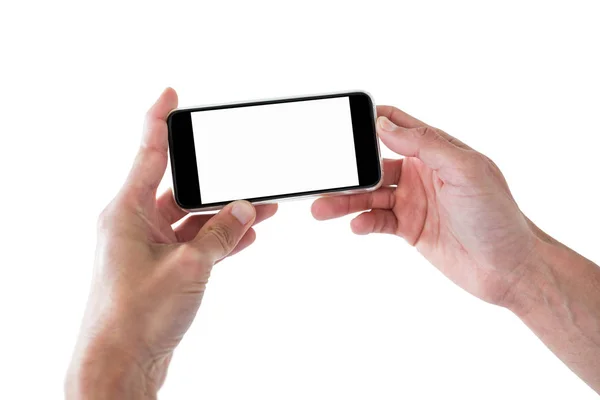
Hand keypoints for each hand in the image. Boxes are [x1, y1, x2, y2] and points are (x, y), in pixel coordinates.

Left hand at [66, 88, 277, 398]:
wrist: (122, 364)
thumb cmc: (137, 315)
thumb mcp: (189, 267)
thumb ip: (221, 233)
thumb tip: (247, 209)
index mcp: (126, 211)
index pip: (147, 152)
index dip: (159, 119)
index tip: (170, 95)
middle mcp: (133, 224)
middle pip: (179, 188)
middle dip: (217, 181)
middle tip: (246, 171)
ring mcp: (147, 247)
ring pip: (192, 219)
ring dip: (224, 214)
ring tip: (263, 206)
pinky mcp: (162, 268)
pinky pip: (195, 243)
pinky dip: (219, 239)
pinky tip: (247, 235)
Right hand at [312, 106, 538, 306]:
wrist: (508, 268)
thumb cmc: (497, 215)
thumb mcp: (465, 170)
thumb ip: (425, 145)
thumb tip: (384, 125)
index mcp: (436, 151)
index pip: (398, 126)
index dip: (371, 121)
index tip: (343, 123)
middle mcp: (421, 173)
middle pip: (374, 164)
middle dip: (349, 170)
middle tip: (324, 176)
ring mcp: (414, 202)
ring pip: (370, 195)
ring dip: (346, 201)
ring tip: (322, 209)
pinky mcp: (409, 228)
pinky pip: (378, 221)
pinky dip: (364, 222)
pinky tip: (357, 226)